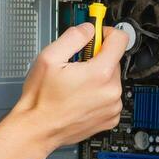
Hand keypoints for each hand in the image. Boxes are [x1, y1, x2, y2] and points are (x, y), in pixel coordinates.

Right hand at [8, 23, 127, 155]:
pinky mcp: (110, 118)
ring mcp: (112, 107)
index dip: (106, 32)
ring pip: (111, 79)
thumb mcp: (49, 57)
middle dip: (97, 58)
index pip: (120, 40)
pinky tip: (80, 97)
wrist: (37, 130)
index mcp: (100, 74)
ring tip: (75, 85)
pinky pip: (110, 97)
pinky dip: (98, 94)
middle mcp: (111, 91)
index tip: (97, 35)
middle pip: (114, 60)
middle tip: (75, 65)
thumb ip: (73, 37)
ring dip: (97, 77)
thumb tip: (88, 29)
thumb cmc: (41, 99)